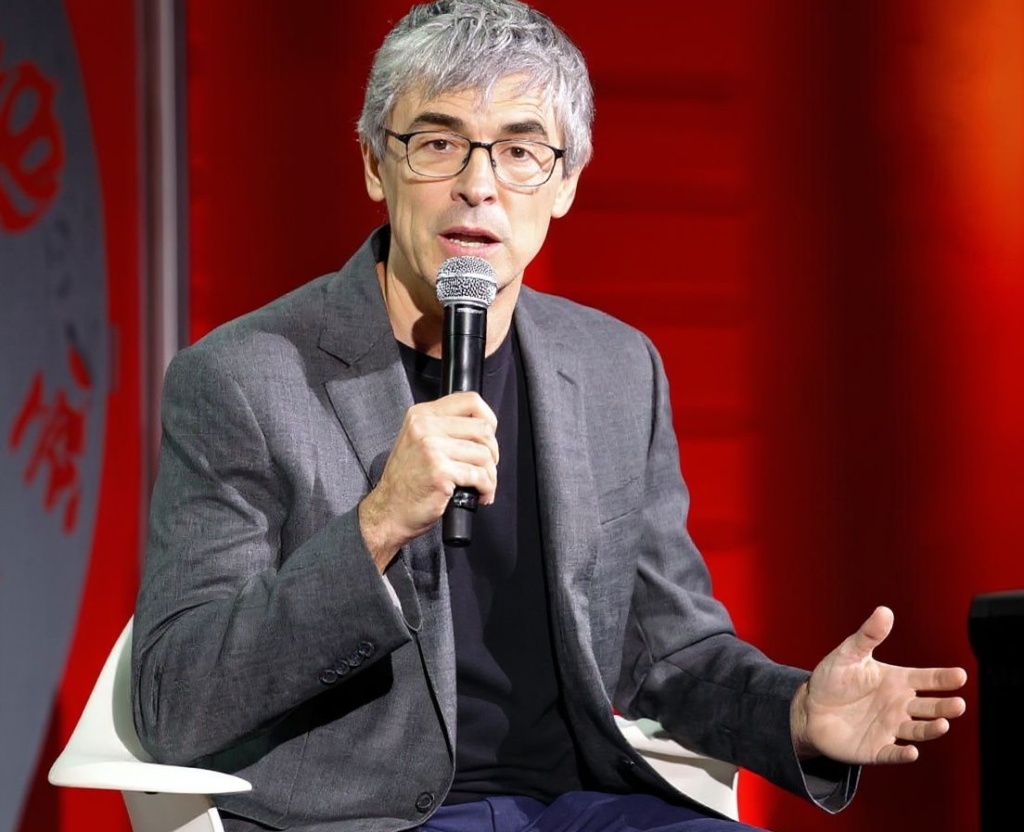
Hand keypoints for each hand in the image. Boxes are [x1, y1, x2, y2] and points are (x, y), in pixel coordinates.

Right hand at [358, 391, 498, 568]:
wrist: (388, 510)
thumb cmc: (405, 481)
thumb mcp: (418, 441)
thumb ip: (443, 428)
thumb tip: (482, 429)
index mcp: (422, 415)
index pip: (470, 401)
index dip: (488, 419)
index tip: (489, 437)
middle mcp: (425, 427)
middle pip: (483, 429)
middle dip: (492, 452)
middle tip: (486, 467)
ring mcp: (432, 448)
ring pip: (485, 454)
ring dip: (490, 475)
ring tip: (482, 485)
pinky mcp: (440, 471)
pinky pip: (480, 476)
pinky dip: (487, 488)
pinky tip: (480, 495)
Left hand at [790, 606, 966, 764]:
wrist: (809, 708)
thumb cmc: (832, 679)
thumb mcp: (849, 653)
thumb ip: (868, 635)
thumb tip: (884, 611)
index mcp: (897, 681)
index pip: (926, 679)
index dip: (943, 678)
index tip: (960, 675)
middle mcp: (899, 705)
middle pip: (929, 707)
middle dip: (944, 707)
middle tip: (958, 704)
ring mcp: (890, 728)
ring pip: (917, 730)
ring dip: (930, 729)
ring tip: (942, 724)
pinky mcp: (876, 749)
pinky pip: (892, 753)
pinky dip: (902, 754)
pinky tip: (911, 752)